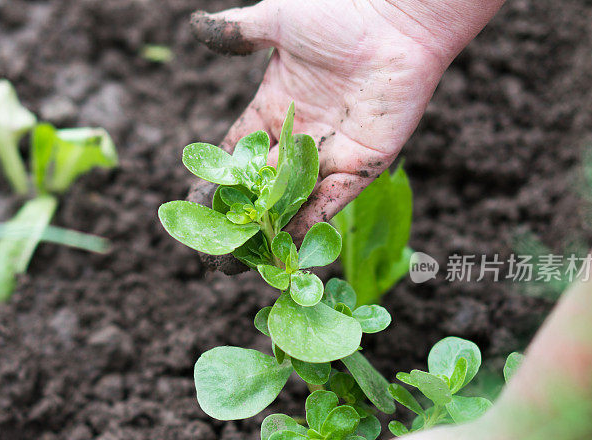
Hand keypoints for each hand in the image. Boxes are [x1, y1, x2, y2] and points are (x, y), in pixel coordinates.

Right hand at [187, 0, 498, 272]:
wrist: (397, 19)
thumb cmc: (339, 12)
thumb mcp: (277, 20)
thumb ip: (237, 33)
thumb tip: (194, 27)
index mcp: (274, 108)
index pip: (236, 153)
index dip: (215, 179)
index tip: (194, 205)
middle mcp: (298, 137)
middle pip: (260, 186)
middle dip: (237, 216)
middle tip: (212, 248)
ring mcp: (329, 155)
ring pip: (292, 201)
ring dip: (269, 230)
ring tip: (242, 262)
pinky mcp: (361, 166)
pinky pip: (330, 203)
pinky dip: (310, 226)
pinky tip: (286, 248)